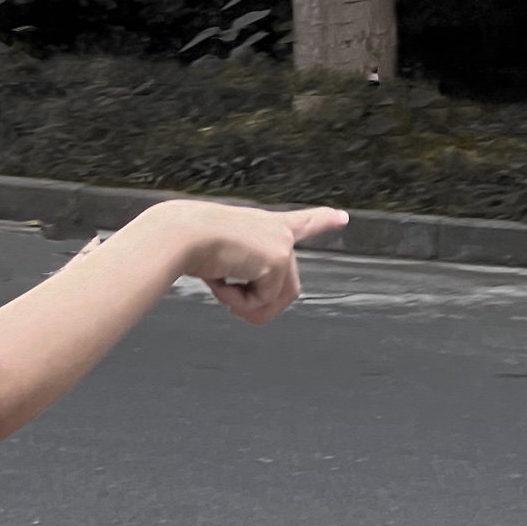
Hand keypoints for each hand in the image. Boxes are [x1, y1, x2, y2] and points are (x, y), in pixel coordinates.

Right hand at [161, 200, 350, 324]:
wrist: (184, 235)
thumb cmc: (191, 244)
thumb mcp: (222, 262)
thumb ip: (244, 279)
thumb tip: (255, 308)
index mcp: (266, 226)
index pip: (300, 223)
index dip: (322, 220)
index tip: (342, 217)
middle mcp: (279, 232)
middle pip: (287, 290)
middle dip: (259, 305)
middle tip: (230, 304)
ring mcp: (282, 246)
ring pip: (276, 300)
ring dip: (247, 304)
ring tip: (224, 283)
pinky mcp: (278, 260)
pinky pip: (262, 302)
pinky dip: (238, 301)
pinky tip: (224, 278)